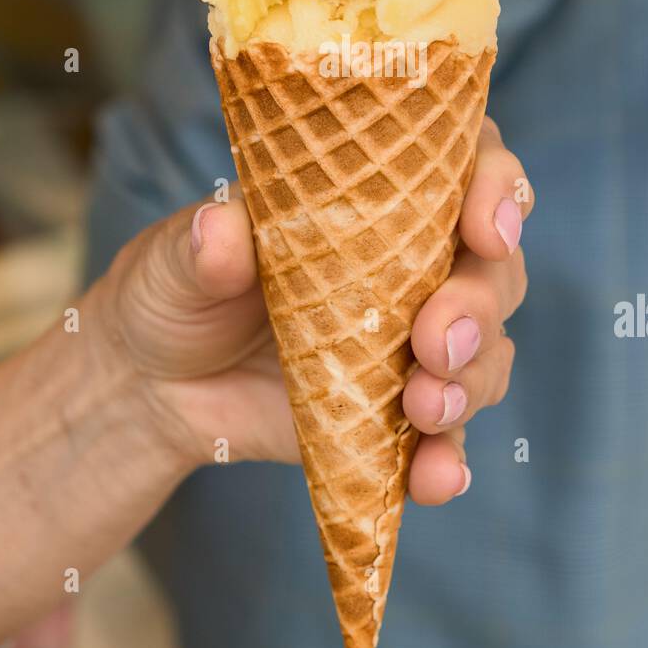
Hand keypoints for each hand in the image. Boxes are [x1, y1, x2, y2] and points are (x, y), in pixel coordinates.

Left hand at [98, 117, 532, 500]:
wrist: (151, 388)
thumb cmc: (173, 291)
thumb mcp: (175, 257)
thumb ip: (202, 244)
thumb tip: (222, 232)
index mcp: (376, 197)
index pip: (466, 167)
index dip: (496, 186)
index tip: (483, 225)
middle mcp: (413, 263)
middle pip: (493, 269)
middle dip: (480, 304)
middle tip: (438, 341)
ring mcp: (412, 342)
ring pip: (485, 353)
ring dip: (472, 382)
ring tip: (424, 409)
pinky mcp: (398, 415)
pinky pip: (447, 439)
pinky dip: (448, 461)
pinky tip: (434, 479)